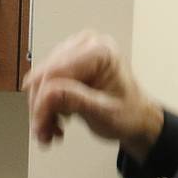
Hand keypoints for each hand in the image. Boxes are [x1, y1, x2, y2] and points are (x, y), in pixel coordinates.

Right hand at [24, 30, 163, 159]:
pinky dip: (46, 105)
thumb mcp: (105, 112)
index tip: (41, 127)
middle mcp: (85, 45)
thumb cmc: (129, 114)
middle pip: (45, 75)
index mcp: (100, 51)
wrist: (136, 118)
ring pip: (41, 80)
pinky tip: (56, 120)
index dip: (43, 102)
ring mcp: (75, 52)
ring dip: (42, 109)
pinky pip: (45, 82)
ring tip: (52, 129)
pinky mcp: (67, 63)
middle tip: (44, 132)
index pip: (56, 73)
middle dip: (41, 108)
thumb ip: (76, 101)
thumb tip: (47, 94)